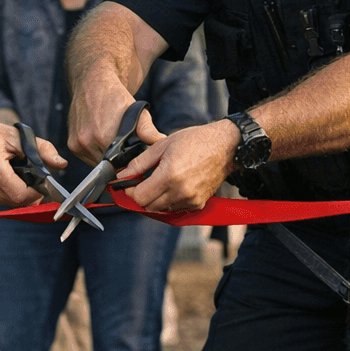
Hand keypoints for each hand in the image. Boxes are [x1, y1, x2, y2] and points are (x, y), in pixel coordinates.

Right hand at [0, 118, 66, 206]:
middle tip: (31, 177)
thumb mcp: (13, 135)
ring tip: (14, 174)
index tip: (41, 183)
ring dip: (16, 193)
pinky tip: (1, 177)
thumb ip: (40, 149)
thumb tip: (61, 163)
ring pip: (7, 204)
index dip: (37, 192)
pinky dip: (4, 192)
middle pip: (17, 203)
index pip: (22, 196)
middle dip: (29, 193)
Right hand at [69, 79, 150, 165]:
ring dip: (105, 160)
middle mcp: (88, 142)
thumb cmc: (116, 97)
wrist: (93, 84)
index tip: (133, 158)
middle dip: (117, 162)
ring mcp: (77, 144)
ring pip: (96, 164)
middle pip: (107, 167)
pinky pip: (87, 158)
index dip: (128, 164)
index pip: (120, 165)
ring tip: (112, 145)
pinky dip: (96, 154)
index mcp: (104, 137)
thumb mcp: (138, 112)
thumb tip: (160, 142)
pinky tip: (102, 142)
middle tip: (124, 151)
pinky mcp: (72, 145)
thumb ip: (148, 131)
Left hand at [117, 119, 238, 212]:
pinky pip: (176, 209)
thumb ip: (140, 163)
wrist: (225, 146)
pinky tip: (173, 185)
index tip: (130, 183)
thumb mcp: (162, 145)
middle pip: (148, 206)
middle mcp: (180, 191)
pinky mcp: (198, 203)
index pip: (139, 197)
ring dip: (155, 199)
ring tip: (160, 180)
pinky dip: (170, 201)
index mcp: (169, 175)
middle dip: (142, 195)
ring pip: (161, 209)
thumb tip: (123, 174)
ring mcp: (191, 199)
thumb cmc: (196, 141)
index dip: (130, 190)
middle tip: (143, 181)